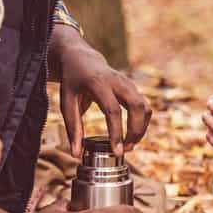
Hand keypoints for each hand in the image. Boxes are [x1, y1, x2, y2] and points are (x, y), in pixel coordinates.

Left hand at [54, 27, 151, 157]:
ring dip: (141, 128)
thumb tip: (77, 154)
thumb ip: (72, 128)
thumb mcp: (67, 102)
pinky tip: (132, 134)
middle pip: (137, 107)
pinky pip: (144, 106)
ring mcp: (128, 83)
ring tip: (129, 145)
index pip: (113, 110)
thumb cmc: (72, 81)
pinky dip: (141, 122)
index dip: (117, 132)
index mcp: (99, 83)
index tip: (117, 151)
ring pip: (145, 107)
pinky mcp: (133, 87)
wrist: (82, 59)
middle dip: (136, 131)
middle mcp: (118, 81)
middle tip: (126, 149)